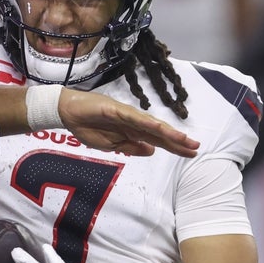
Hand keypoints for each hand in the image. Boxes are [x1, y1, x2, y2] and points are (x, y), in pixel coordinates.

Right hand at [58, 88, 198, 157]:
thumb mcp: (111, 145)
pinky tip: (157, 127)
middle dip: (177, 140)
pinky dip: (145, 122)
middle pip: (159, 132)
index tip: (190, 153)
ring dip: (167, 132)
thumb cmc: (87, 127)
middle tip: (195, 147)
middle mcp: (133, 122)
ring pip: (150, 125)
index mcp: (132, 131)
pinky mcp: (115, 109)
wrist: (68, 113)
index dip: (174, 147)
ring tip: (183, 139)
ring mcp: (125, 114)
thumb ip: (131, 147)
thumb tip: (152, 151)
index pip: (157, 140)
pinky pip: (133, 117)